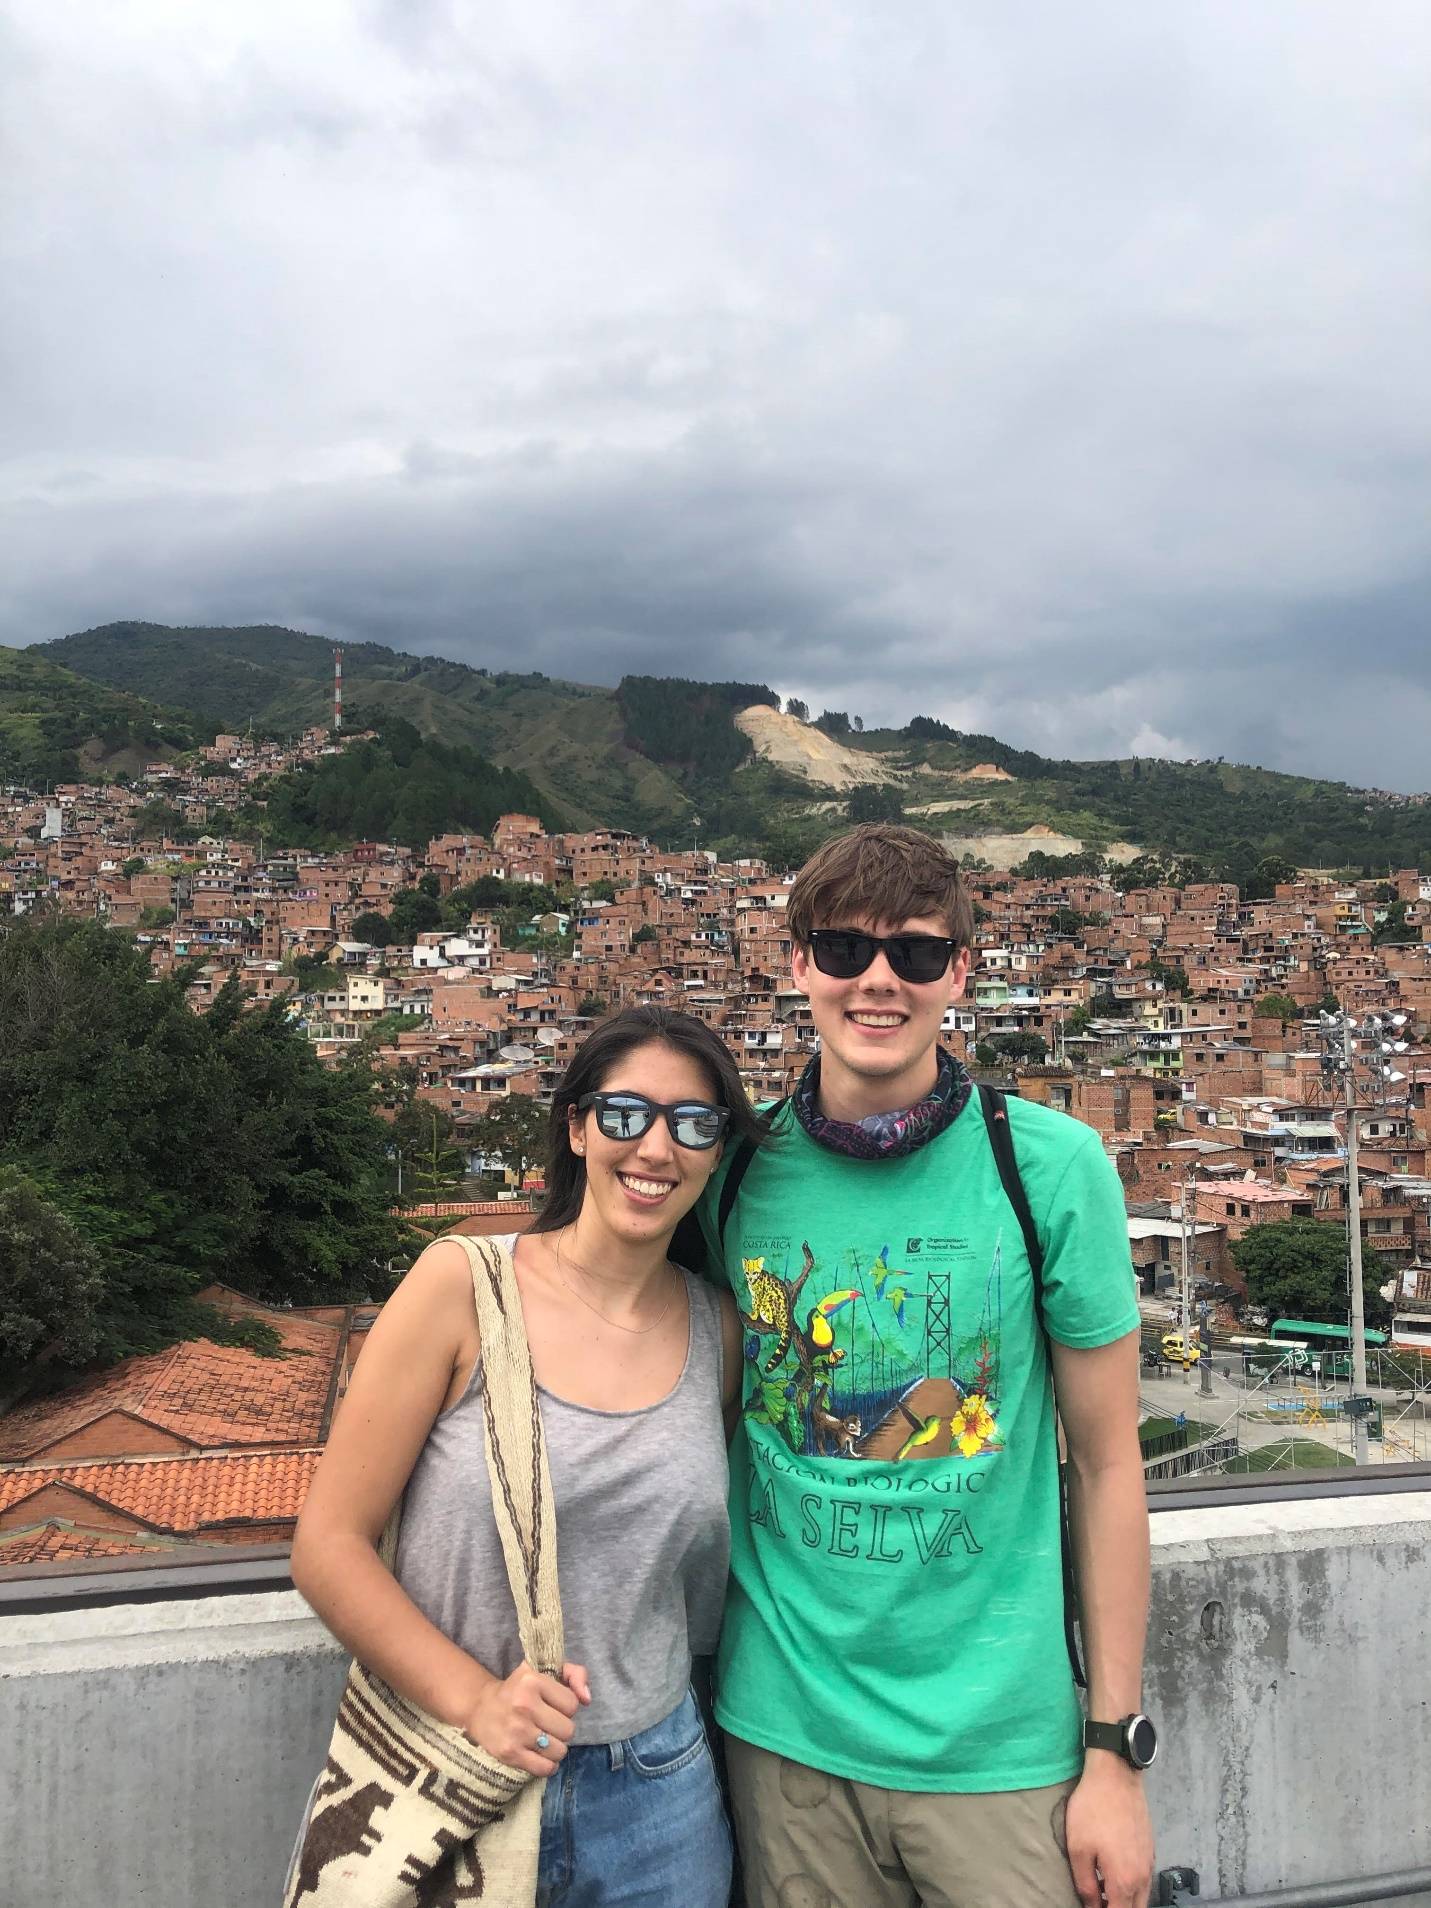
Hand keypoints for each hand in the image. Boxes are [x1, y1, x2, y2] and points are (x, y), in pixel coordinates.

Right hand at [463, 1661, 591, 1775]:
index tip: (553, 1706)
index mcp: (533, 1681)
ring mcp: (517, 1731)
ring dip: (555, 1748)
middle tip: (548, 1725)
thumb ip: (574, 1674)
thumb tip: (587, 1699)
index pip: (572, 1704)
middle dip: (561, 1729)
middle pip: (568, 1730)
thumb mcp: (544, 1671)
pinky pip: (544, 1768)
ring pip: (559, 1751)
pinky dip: (548, 1766)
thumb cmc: (518, 1689)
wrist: (480, 1708)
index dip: (566, 1708)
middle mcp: (524, 1705)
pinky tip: (541, 1756)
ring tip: (544, 1740)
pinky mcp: (510, 1753)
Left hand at [1065, 1753, 1154, 1907]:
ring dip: (1125, 1900)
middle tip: (1097, 1901)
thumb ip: (1085, 1885)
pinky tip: (1113, 1874)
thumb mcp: (1078, 1848)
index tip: (1092, 1907)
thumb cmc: (1093, 1809)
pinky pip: (1144, 1880)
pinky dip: (1132, 1886)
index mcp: (1124, 1881)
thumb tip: (1091, 1905)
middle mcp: (1142, 1877)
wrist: (1116, 1775)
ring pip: (1141, 1897)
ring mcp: (1149, 1863)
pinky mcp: (1150, 1849)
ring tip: (1102, 1890)